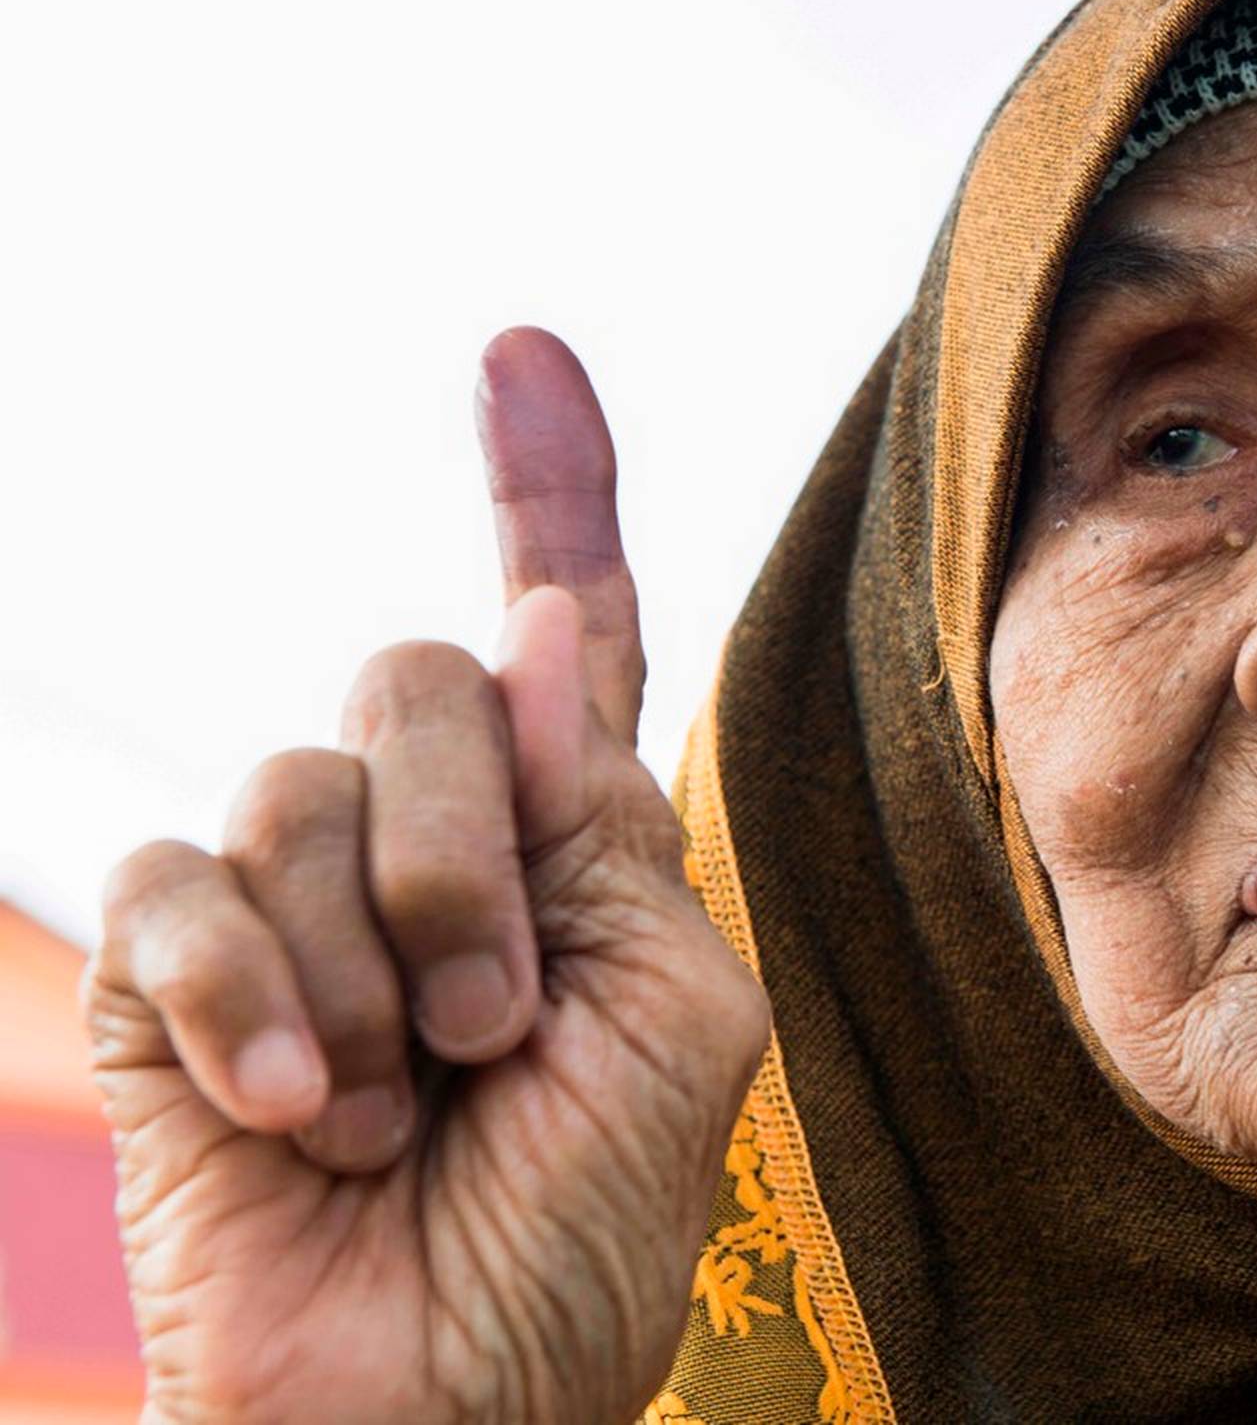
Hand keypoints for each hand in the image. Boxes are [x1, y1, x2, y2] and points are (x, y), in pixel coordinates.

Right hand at [85, 328, 770, 1424]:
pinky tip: (304, 1113)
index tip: (523, 352)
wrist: (444, 1408)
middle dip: (470, 862)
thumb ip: (613, 824)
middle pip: (423, 681)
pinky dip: (257, 1003)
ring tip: (404, 1106)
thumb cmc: (579, 1236)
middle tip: (497, 1036)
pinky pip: (186, 881)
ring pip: (305, 782)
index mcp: (573, 847)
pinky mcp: (169, 973)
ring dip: (377, 969)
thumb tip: (554, 627)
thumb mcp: (671, 1017)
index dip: (548, 488)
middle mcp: (429, 845)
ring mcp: (291, 904)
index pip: (562, 632)